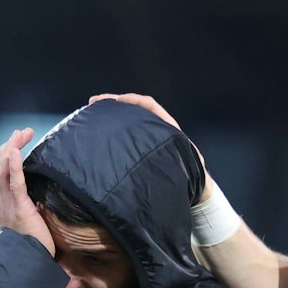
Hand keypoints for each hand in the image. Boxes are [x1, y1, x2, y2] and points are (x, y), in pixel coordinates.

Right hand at [0, 128, 55, 255]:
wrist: (28, 262)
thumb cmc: (30, 242)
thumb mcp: (24, 218)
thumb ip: (24, 202)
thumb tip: (37, 190)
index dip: (3, 153)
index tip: (16, 141)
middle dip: (8, 145)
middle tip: (23, 133)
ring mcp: (6, 204)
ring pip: (1, 170)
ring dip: (11, 149)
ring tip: (22, 136)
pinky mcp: (19, 209)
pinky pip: (14, 184)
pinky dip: (14, 166)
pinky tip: (17, 152)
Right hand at [89, 92, 214, 198]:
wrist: (195, 188)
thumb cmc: (192, 174)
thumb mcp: (184, 158)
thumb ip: (173, 150)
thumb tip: (157, 149)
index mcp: (168, 126)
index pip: (148, 105)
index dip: (132, 100)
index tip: (116, 100)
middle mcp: (156, 129)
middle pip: (133, 109)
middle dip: (114, 103)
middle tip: (93, 102)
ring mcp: (148, 139)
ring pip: (128, 121)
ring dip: (111, 116)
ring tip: (93, 114)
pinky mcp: (142, 149)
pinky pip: (127, 136)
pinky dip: (114, 131)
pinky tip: (101, 133)